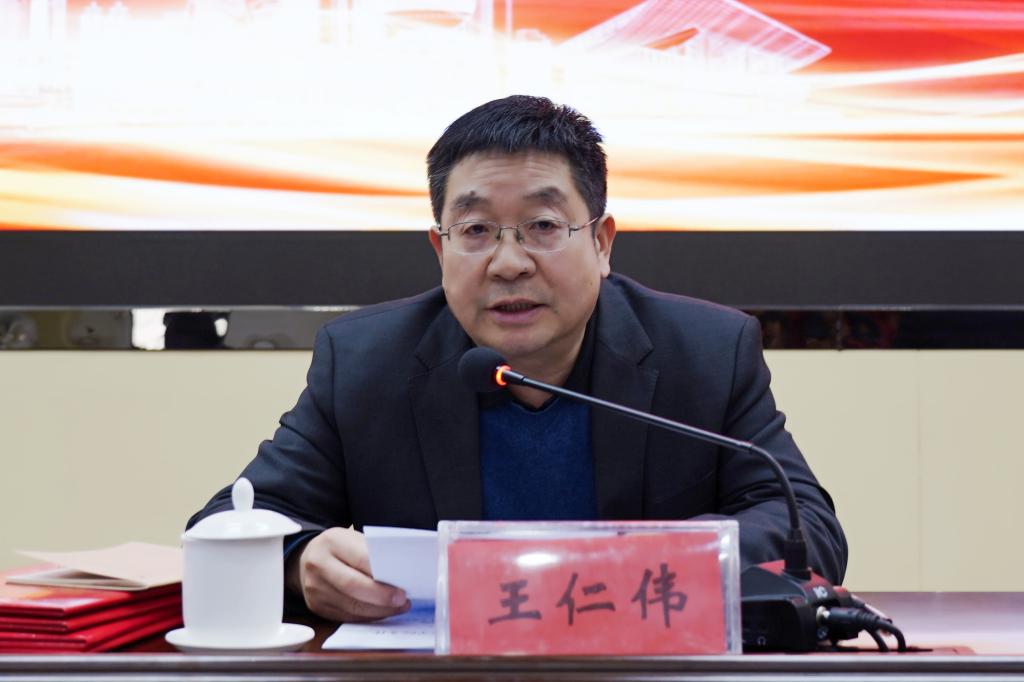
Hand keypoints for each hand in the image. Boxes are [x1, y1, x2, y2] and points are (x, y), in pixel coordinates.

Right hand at [287, 527, 409, 621]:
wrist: (308, 558)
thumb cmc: (341, 547)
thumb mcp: (354, 539)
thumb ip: (371, 553)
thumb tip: (400, 573)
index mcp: (332, 542)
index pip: (360, 559)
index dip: (382, 574)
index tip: (402, 584)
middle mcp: (318, 565)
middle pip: (353, 586)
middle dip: (381, 597)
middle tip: (402, 600)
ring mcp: (314, 588)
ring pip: (351, 606)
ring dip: (379, 610)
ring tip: (399, 607)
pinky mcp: (316, 606)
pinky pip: (346, 616)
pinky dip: (368, 616)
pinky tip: (382, 612)